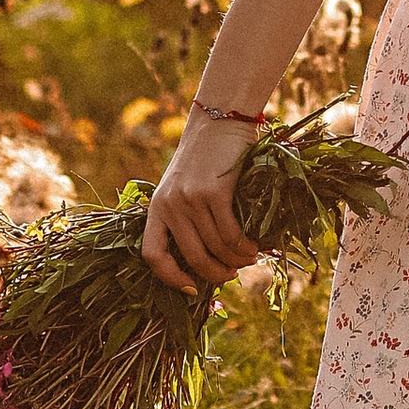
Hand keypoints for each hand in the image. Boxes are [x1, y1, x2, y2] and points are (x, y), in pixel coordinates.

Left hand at [142, 115, 262, 294]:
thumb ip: (188, 215)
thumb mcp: (184, 185)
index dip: (169, 278)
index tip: (191, 289)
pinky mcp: (214, 192)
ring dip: (236, 261)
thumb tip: (209, 258)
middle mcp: (170, 205)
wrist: (218, 119)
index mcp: (157, 207)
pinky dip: (245, 246)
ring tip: (250, 259)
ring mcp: (191, 199)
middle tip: (231, 275)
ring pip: (215, 247)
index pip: (153, 254)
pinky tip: (255, 247)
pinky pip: (230, 233)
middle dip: (215, 274)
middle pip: (192, 257)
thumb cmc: (206, 156)